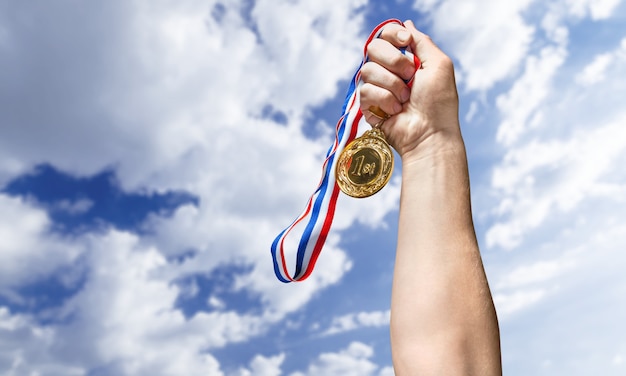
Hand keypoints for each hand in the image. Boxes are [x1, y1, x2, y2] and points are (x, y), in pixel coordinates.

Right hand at [360, 20, 460, 161]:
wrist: (430, 132)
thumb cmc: (439, 102)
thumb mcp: (439, 64)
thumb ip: (421, 41)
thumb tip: (406, 25)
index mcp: (406, 58)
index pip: (386, 35)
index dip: (392, 35)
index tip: (405, 42)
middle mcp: (389, 70)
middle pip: (373, 47)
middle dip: (394, 61)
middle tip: (410, 77)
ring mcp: (377, 87)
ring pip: (368, 70)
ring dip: (392, 85)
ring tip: (405, 99)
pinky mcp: (367, 105)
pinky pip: (365, 90)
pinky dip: (384, 100)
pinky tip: (395, 111)